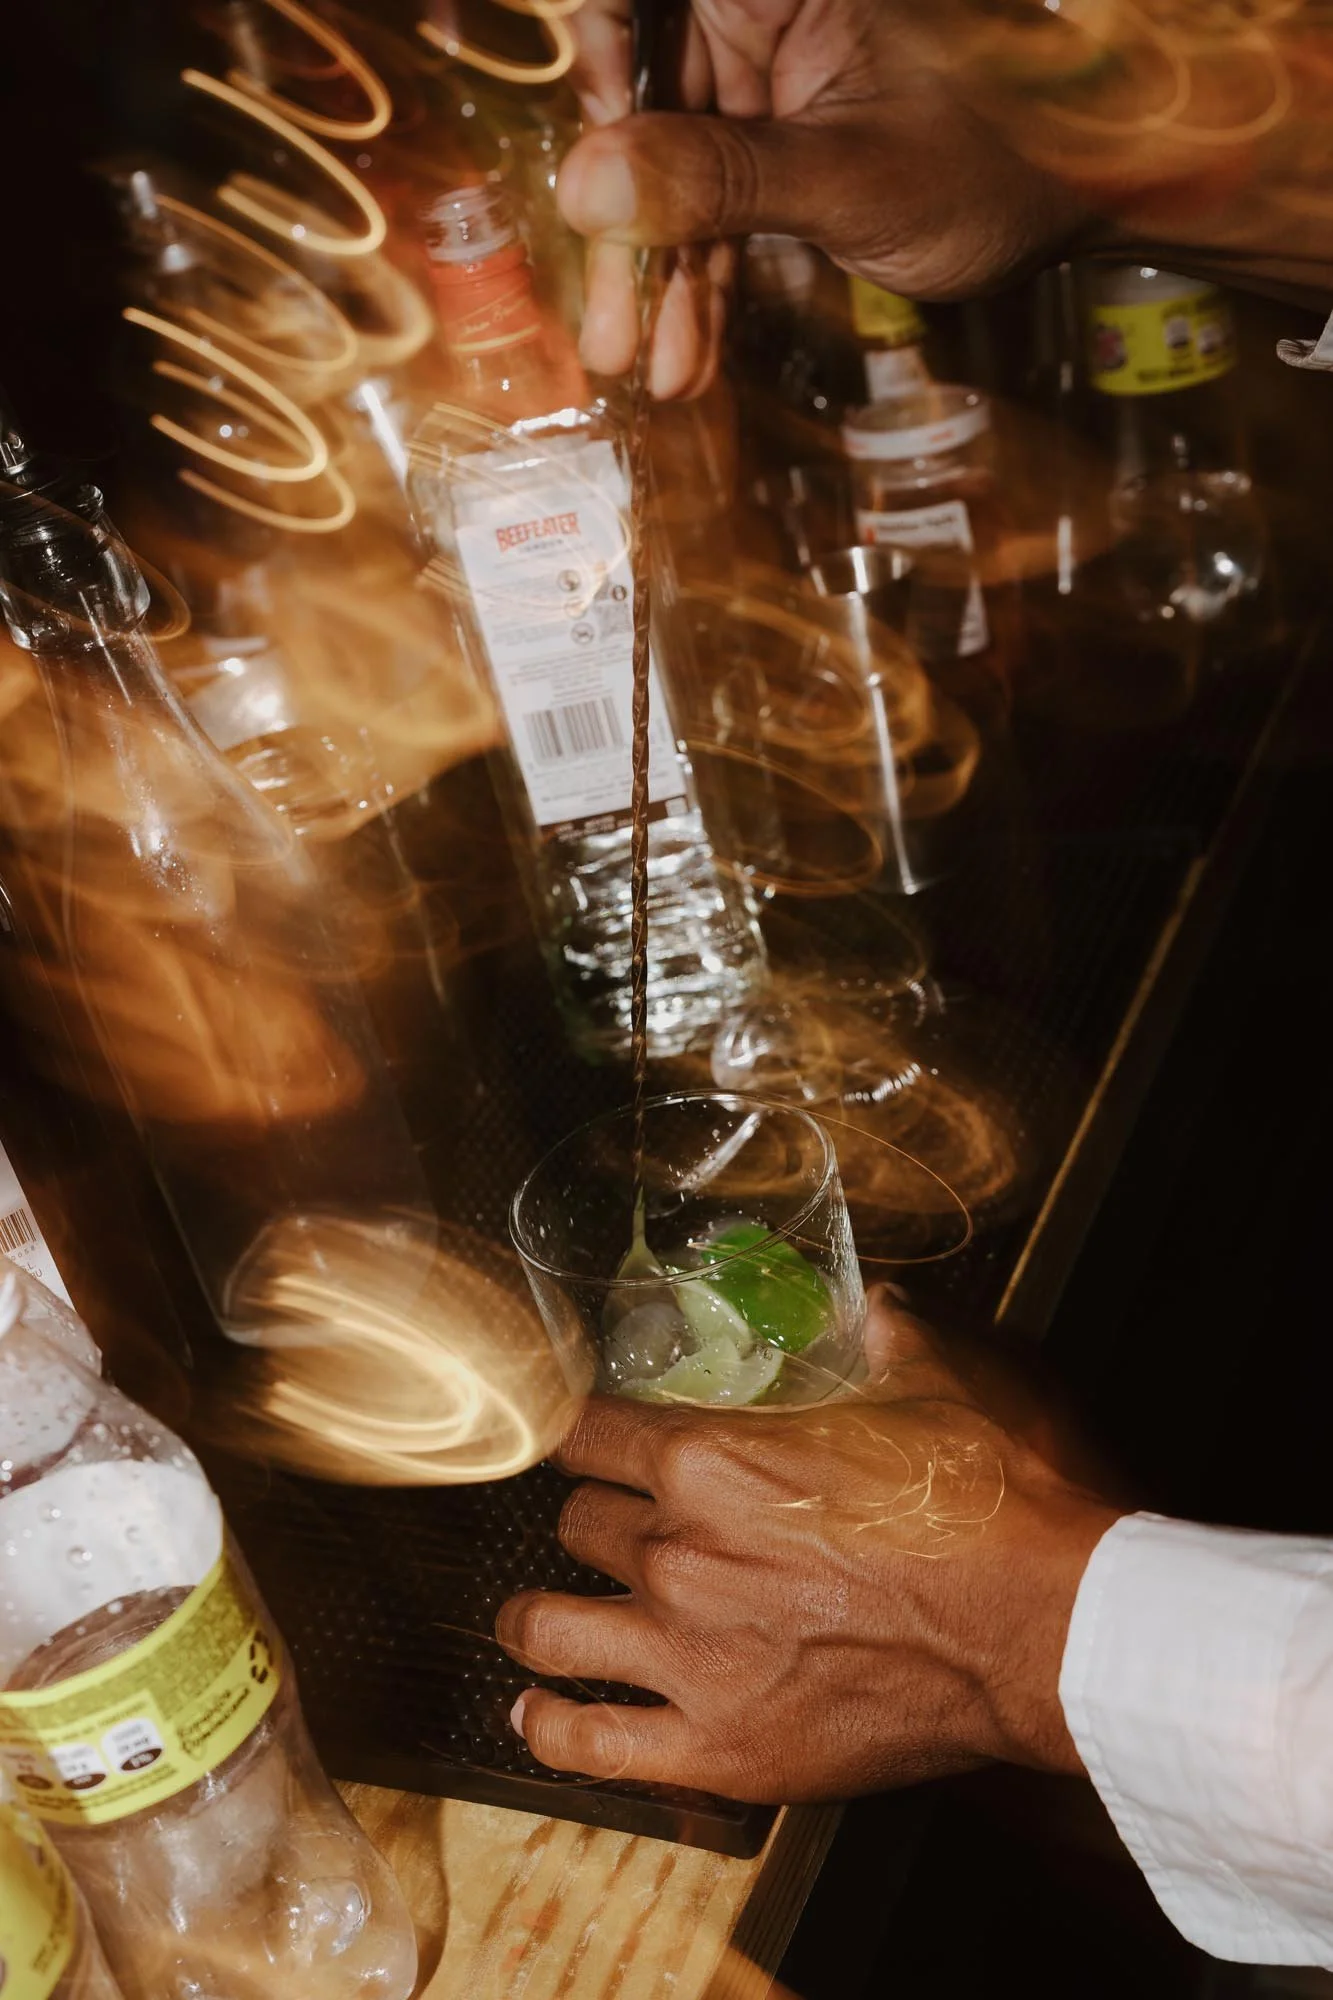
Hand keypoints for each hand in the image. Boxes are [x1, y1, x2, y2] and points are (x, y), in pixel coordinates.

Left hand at [496, 1297, 1122, 1802]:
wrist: (1050, 1628)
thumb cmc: (996, 1502)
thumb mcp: (942, 1379)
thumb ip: (884, 1334)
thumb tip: (871, 1306)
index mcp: (713, 1458)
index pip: (586, 1431)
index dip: (578, 1432)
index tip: (580, 1440)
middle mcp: (678, 1553)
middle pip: (576, 1525)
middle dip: (591, 1518)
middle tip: (611, 1527)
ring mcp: (688, 1657)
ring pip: (549, 1628)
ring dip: (535, 1617)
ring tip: (534, 1616)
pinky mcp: (718, 1749)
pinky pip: (589, 1744)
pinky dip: (551, 1729)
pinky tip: (536, 1715)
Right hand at [558, 0, 1092, 392]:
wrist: (1082, 198)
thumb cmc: (1003, 158)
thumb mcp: (851, 179)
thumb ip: (719, 179)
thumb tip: (589, 187)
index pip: (640, 4)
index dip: (601, 73)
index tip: (592, 175)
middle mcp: (762, 13)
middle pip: (642, 103)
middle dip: (627, 228)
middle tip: (614, 331)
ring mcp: (764, 81)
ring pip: (670, 171)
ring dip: (660, 279)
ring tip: (652, 367)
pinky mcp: (774, 142)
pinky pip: (712, 207)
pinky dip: (701, 282)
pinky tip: (687, 353)